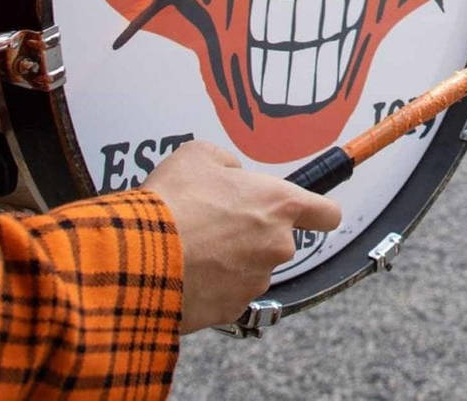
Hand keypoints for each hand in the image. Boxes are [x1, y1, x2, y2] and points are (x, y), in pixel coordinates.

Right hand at [144, 139, 343, 331]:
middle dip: (253, 235)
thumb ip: (229, 164)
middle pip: (279, 242)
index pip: (327, 213)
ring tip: (192, 249)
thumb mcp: (200, 156)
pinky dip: (212, 287)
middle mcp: (278, 246)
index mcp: (279, 204)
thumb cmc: (172, 201)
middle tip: (215, 225)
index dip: (316, 212)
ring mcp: (256, 282)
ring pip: (251, 269)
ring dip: (230, 261)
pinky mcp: (231, 310)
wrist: (139, 256)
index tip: (307, 213)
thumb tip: (233, 176)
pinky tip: (185, 273)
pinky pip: (227, 294)